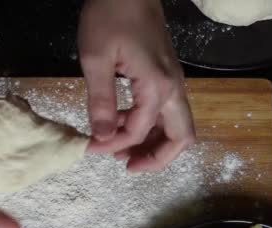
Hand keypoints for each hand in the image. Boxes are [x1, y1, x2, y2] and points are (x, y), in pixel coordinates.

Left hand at [78, 0, 195, 171]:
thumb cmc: (110, 16)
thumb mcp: (96, 59)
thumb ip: (100, 102)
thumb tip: (101, 138)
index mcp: (157, 86)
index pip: (139, 131)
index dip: (114, 145)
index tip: (90, 148)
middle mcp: (173, 87)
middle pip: (181, 137)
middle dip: (156, 158)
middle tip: (127, 167)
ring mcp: (173, 81)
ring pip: (177, 126)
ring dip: (154, 144)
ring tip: (122, 151)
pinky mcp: (166, 75)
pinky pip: (167, 112)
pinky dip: (151, 126)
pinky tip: (125, 125)